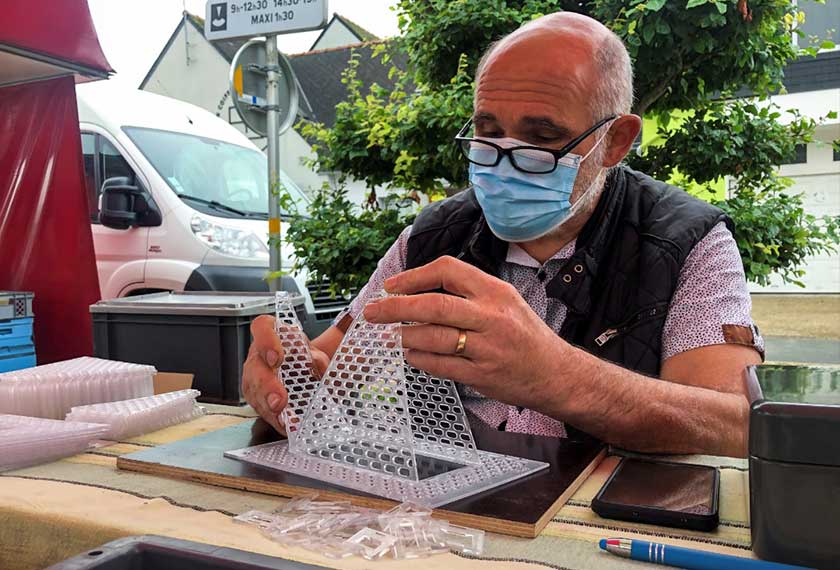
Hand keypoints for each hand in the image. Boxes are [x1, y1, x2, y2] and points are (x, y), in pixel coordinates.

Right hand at [242, 315, 329, 433]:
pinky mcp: (256, 397)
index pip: (262, 327)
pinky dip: (274, 419)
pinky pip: (260, 408)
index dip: (266, 342)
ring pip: (254, 391)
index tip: (277, 358)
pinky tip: (285, 425)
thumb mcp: (314, 351)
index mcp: (271, 333)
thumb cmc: (303, 355)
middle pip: (255, 367)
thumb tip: (317, 364)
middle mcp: (258, 354)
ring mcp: (253, 376)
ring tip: (284, 419)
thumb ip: (318, 357)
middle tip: (279, 401)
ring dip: (269, 407)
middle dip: (267, 386)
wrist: (301, 367)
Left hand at [362, 256, 568, 409]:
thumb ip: (468, 292)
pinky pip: (440, 365)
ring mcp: (487, 348)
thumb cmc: (525, 334)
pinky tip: (411, 354)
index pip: (447, 270)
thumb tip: (417, 288)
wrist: (555, 373)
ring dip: (404, 336)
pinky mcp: (482, 375)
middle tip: (372, 311)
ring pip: (433, 337)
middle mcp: (491, 317)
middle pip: (433, 305)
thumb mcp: (504, 300)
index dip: (413, 276)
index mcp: (495, 291)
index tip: (393, 286)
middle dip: (396, 307)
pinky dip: (419, 358)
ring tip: (389, 336)